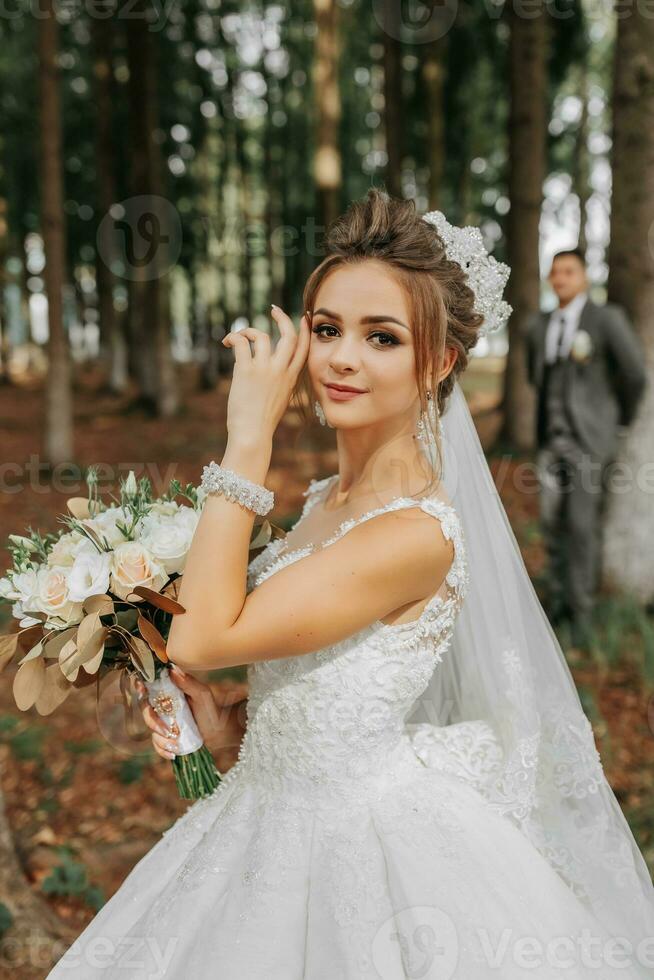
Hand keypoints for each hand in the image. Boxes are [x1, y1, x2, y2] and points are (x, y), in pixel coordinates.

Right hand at [135, 666, 246, 769]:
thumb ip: (188, 682)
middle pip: (145, 709)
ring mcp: (162, 721)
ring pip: (150, 729)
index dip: (140, 687)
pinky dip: (163, 749)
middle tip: (167, 730)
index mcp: (168, 691)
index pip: (148, 686)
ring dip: (161, 739)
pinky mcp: (165, 736)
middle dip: (152, 721)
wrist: (219, 730)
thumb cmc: (210, 708)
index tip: (142, 689)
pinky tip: (173, 753)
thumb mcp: (202, 693)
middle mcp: (162, 705)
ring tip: (177, 744)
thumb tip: (172, 670)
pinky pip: (156, 743)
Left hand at [221, 306, 310, 444]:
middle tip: (273, 310)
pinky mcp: (246, 371)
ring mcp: (265, 370)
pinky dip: (233, 337)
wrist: (253, 434)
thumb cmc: (262, 422)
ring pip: (261, 335)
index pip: (304, 348)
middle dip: (282, 318)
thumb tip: (268, 372)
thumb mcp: (279, 400)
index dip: (305, 330)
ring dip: (247, 330)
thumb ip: (279, 383)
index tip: (303, 317)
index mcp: (291, 378)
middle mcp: (281, 371)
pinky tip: (226, 342)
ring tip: (238, 337)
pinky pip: (240, 343)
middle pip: (288, 335)